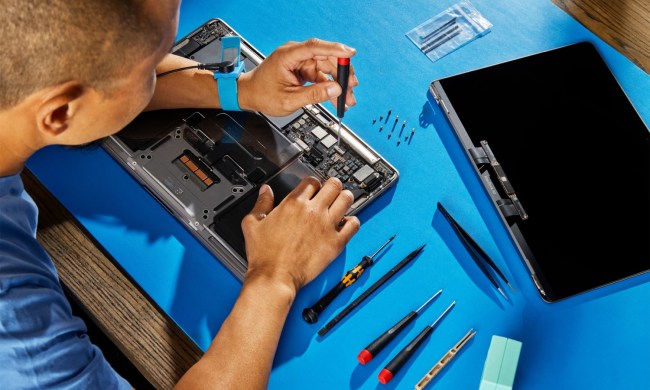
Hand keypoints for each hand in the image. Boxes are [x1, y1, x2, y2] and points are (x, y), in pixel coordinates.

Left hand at [237, 38, 357, 115]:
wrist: (249, 95)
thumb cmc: (262, 94)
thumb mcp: (289, 100)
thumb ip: (313, 95)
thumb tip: (335, 90)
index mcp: (288, 56)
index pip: (315, 47)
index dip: (335, 49)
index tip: (350, 53)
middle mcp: (296, 55)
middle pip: (326, 58)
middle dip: (341, 73)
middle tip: (352, 88)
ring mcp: (300, 62)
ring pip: (327, 68)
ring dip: (339, 83)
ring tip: (348, 99)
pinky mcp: (303, 70)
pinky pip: (321, 76)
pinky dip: (330, 87)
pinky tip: (338, 98)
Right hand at [241, 177, 360, 294]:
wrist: (274, 277)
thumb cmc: (264, 254)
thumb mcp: (252, 223)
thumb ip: (261, 203)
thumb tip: (266, 191)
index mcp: (293, 203)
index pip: (312, 181)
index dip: (314, 183)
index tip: (314, 189)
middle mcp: (312, 211)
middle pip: (333, 185)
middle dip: (333, 185)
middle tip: (332, 192)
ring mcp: (326, 226)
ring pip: (346, 199)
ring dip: (345, 198)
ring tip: (342, 203)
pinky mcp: (335, 242)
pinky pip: (353, 225)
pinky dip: (353, 221)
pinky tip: (347, 223)